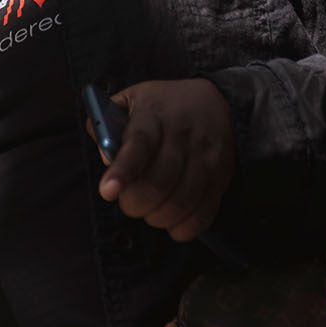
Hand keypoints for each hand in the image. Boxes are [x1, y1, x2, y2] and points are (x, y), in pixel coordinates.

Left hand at [97, 78, 236, 242]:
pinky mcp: (221, 177)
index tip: (107, 192)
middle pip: (159, 182)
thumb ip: (107, 124)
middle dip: (136, 202)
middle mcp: (183, 136)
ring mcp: (205, 158)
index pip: (139, 144)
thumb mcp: (130, 100)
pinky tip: (172, 223)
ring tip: (149, 211)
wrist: (217, 102)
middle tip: (129, 202)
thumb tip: (104, 156)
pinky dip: (185, 227)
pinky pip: (204, 212)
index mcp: (154, 115)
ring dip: (158, 217)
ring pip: (181, 201)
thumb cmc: (162, 107)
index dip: (123, 171)